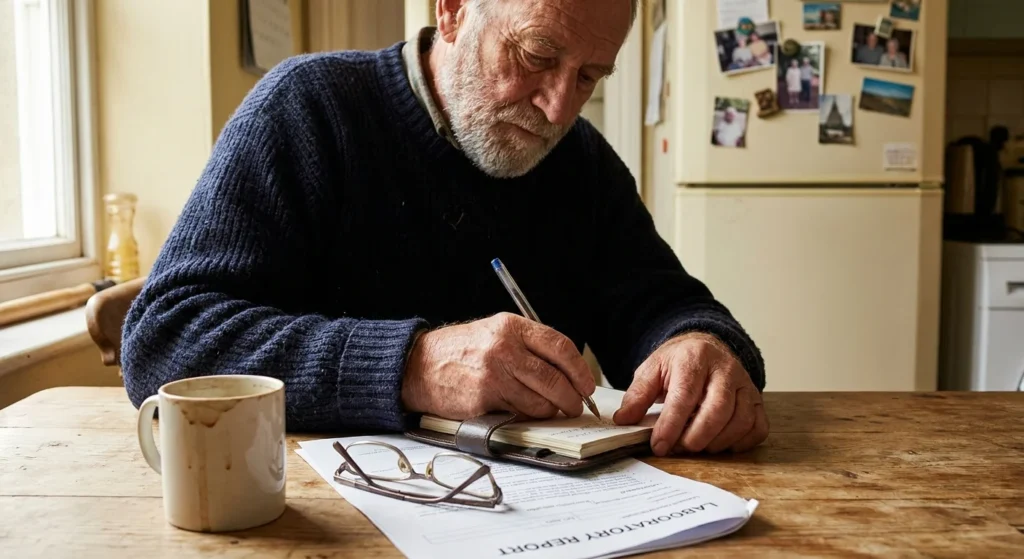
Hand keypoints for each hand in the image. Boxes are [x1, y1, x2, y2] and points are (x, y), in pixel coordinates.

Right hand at [401, 313, 595, 419]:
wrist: (419, 365)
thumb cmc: (461, 351)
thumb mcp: (495, 332)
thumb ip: (529, 346)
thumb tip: (567, 372)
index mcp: (512, 327)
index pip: (560, 347)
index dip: (580, 370)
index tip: (587, 384)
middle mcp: (505, 348)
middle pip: (555, 378)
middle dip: (573, 398)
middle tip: (576, 406)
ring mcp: (494, 374)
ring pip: (541, 401)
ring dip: (553, 411)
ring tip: (553, 411)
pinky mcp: (484, 398)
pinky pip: (520, 413)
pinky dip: (530, 416)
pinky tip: (528, 413)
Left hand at [613, 332, 767, 455]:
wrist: (706, 346)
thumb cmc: (678, 362)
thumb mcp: (651, 370)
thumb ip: (637, 395)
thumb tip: (623, 420)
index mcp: (694, 358)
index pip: (685, 396)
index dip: (671, 425)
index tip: (659, 446)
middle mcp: (725, 369)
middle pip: (718, 410)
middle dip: (696, 437)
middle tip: (679, 448)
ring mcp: (745, 384)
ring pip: (741, 420)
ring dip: (718, 442)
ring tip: (697, 446)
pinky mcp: (757, 400)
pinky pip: (758, 427)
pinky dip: (741, 442)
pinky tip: (721, 444)